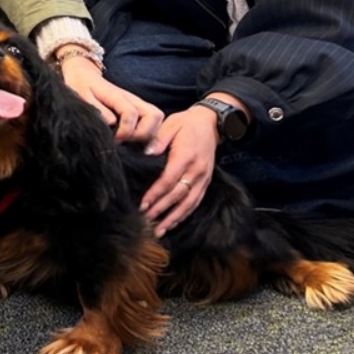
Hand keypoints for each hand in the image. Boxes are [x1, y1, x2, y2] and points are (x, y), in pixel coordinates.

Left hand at [59, 57, 162, 142]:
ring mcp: (138, 103)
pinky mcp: (139, 109)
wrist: (84, 76)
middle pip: (154, 115)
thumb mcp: (82, 97)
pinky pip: (153, 120)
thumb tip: (111, 123)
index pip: (131, 114)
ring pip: (157, 118)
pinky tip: (136, 142)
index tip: (114, 141)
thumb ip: (97, 109)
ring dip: (150, 133)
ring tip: (134, 143)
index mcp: (118, 96)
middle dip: (144, 134)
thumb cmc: (81, 87)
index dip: (125, 131)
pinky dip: (150, 132)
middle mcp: (132, 99)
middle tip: (128, 143)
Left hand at [139, 107, 219, 236]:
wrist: (211, 123)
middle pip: (178, 195)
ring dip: (174, 218)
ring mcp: (204, 178)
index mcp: (186, 156)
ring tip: (159, 230)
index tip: (142, 204)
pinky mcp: (206, 182)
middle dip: (161, 210)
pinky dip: (185, 214)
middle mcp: (197, 170)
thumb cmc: (187, 124)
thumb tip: (147, 153)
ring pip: (189, 203)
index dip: (155, 194)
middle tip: (146, 220)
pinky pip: (196, 202)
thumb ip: (158, 139)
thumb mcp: (171, 124)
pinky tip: (174, 223)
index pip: (169, 180)